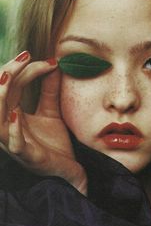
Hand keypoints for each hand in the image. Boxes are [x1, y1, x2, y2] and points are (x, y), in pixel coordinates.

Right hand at [0, 51, 86, 194]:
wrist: (68, 168)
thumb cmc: (55, 142)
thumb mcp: (52, 112)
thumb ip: (50, 91)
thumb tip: (54, 64)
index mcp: (13, 114)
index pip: (13, 86)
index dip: (27, 70)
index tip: (51, 62)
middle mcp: (8, 126)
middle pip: (0, 97)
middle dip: (8, 74)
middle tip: (25, 56)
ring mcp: (14, 142)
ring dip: (0, 97)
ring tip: (9, 77)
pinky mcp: (27, 156)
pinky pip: (13, 143)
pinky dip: (12, 129)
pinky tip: (16, 114)